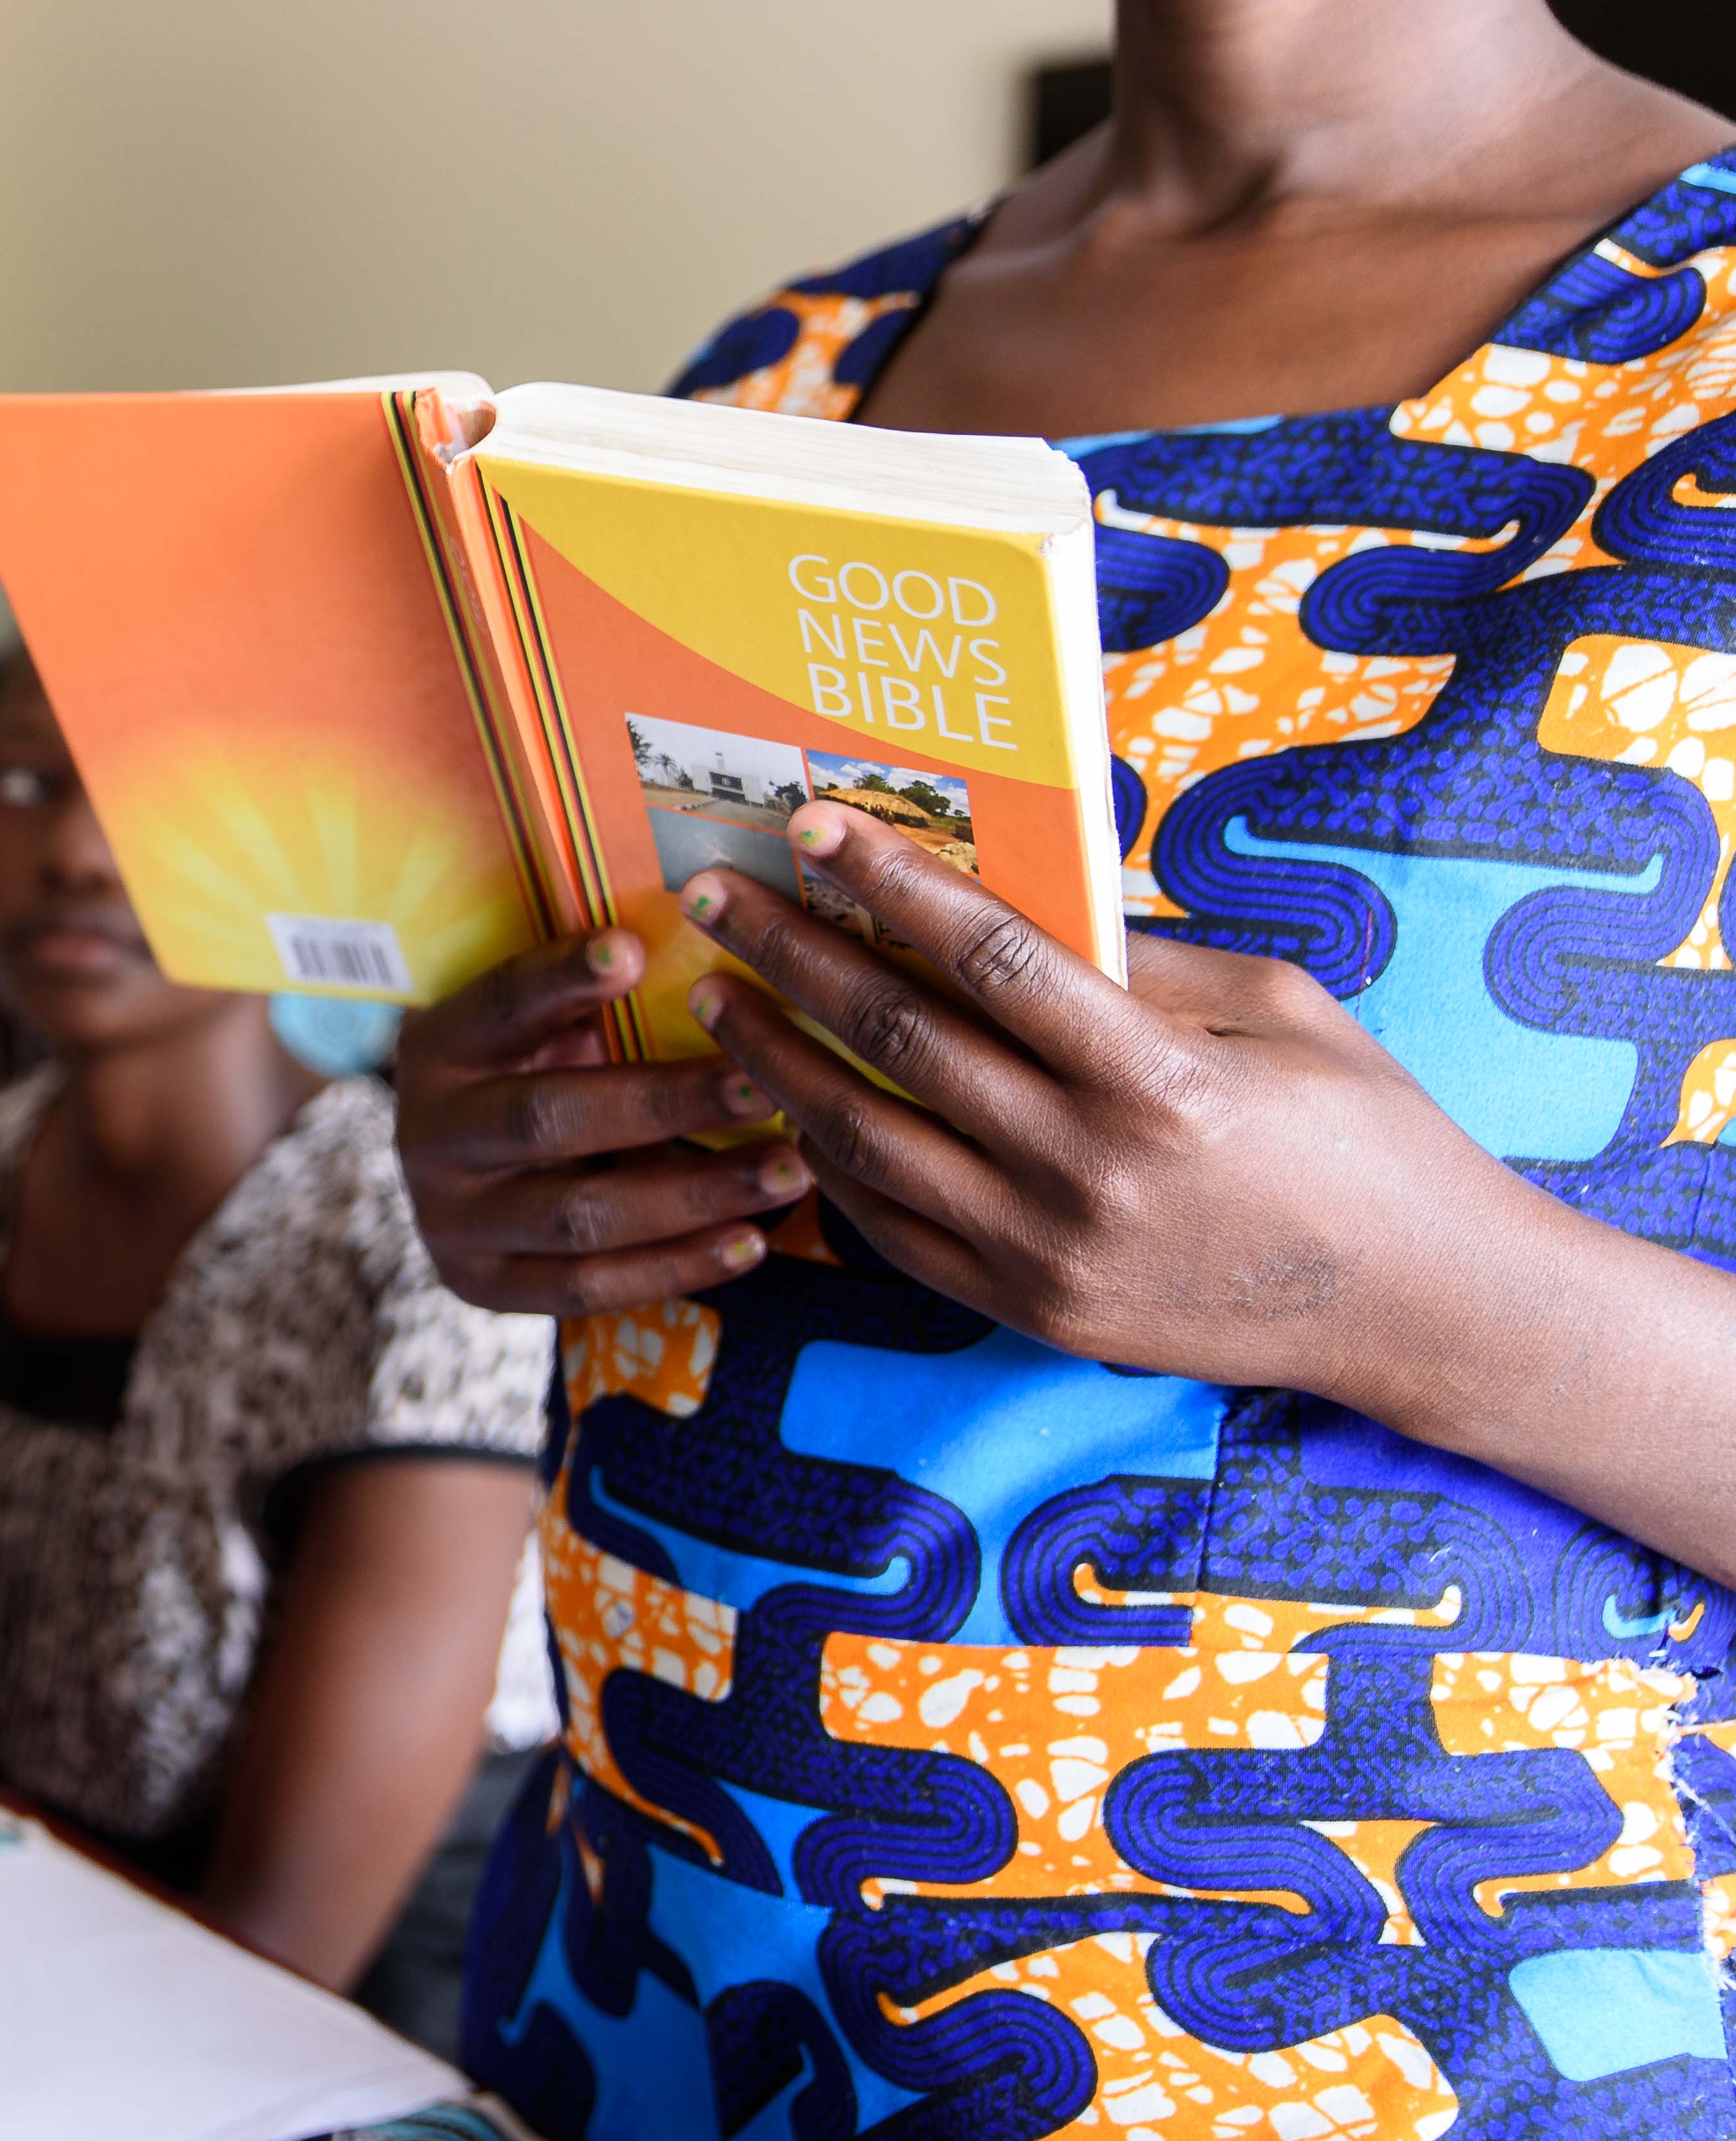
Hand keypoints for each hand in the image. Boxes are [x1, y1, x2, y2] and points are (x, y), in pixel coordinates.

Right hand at [394, 929, 816, 1315]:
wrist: (458, 1176)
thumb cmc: (533, 1074)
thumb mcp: (545, 1029)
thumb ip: (601, 1007)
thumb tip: (723, 972)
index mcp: (440, 1046)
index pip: (500, 1005)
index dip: (561, 979)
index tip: (636, 951)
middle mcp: (430, 1134)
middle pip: (546, 1120)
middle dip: (664, 1103)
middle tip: (760, 1087)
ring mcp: (450, 1219)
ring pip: (578, 1215)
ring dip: (694, 1195)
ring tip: (788, 1172)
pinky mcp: (481, 1285)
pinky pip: (587, 1286)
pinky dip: (675, 1267)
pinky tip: (750, 1242)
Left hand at [673, 801, 1532, 1393]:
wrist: (1419, 1310)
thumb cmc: (1368, 1138)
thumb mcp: (1284, 1013)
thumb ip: (1151, 960)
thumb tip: (1025, 903)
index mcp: (1162, 1079)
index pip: (991, 959)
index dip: (893, 886)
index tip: (816, 830)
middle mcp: (1091, 1169)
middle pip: (902, 1041)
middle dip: (795, 958)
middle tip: (720, 899)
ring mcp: (1050, 1251)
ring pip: (867, 1141)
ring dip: (778, 1063)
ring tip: (719, 999)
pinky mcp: (1031, 1310)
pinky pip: (892, 1231)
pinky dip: (826, 1165)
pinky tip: (786, 1107)